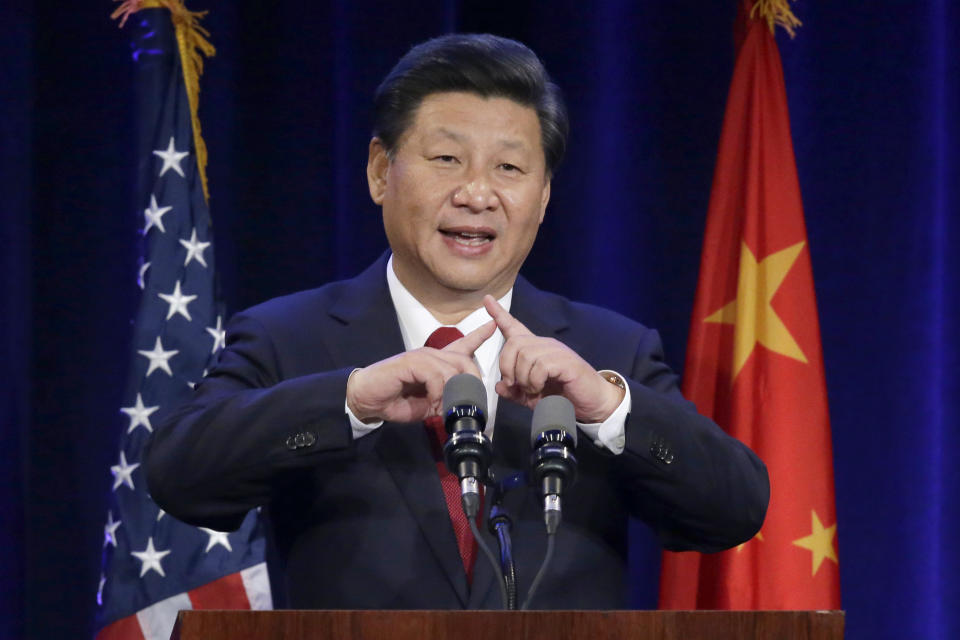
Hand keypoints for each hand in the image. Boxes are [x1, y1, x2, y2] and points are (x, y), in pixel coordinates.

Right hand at [346, 320, 495, 422]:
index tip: (494, 324)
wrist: (366, 398)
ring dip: (452, 393)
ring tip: (443, 408)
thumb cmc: (394, 400)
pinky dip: (439, 392)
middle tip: (468, 402)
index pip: (462, 344)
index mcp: (436, 363)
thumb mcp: (427, 406)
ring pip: (453, 369)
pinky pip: (437, 375)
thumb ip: (444, 403)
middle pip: (465, 360)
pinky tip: (432, 401)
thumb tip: (459, 408)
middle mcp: (432, 355)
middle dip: (471, 382)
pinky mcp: (412, 362)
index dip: (479, 335)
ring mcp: (422, 356)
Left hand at [483, 295, 623, 422]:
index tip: (487, 300)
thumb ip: (514, 392)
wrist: (591, 404)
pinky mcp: (566, 361)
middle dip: (506, 366)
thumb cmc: (563, 397)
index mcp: (535, 350)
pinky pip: (540, 365)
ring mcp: (556, 351)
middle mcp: (545, 345)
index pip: (515, 326)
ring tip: (532, 390)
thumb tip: (498, 386)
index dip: (499, 314)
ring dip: (523, 378)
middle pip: (514, 343)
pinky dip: (535, 381)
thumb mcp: (531, 397)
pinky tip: (540, 389)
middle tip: (514, 385)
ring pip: (525, 355)